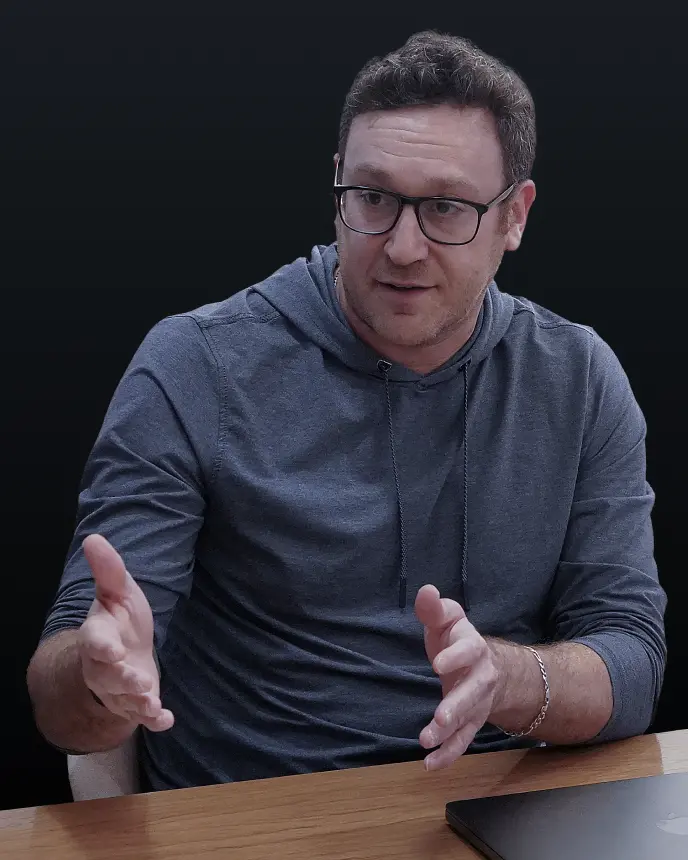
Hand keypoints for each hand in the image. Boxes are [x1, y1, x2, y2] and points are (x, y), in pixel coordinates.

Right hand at [78, 534, 173, 731]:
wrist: (124, 652)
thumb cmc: (120, 620)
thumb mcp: (118, 591)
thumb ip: (108, 569)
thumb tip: (93, 537)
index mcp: (99, 636)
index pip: (94, 641)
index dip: (102, 646)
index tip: (113, 649)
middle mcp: (104, 666)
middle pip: (107, 677)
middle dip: (121, 680)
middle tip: (137, 681)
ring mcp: (119, 689)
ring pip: (122, 700)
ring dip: (137, 702)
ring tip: (151, 702)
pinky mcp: (136, 704)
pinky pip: (141, 718)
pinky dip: (154, 721)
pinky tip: (166, 720)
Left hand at [415, 584, 499, 769]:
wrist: (486, 665)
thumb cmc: (456, 638)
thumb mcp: (446, 619)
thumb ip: (434, 608)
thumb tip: (426, 591)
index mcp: (473, 647)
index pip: (468, 650)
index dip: (455, 657)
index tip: (437, 663)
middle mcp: (481, 677)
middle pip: (473, 692)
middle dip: (457, 704)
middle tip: (440, 715)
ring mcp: (478, 703)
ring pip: (468, 720)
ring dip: (449, 733)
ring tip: (426, 741)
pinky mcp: (471, 722)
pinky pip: (463, 741)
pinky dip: (448, 754)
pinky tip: (429, 764)